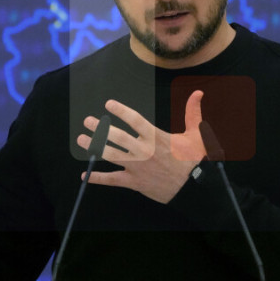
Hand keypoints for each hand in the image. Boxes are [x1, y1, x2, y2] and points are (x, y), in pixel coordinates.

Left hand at [76, 91, 206, 203]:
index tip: (108, 104)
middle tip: (88, 121)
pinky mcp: (134, 182)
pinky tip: (84, 176)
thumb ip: (192, 112)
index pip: (134, 120)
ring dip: (94, 147)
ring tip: (81, 139)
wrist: (194, 187)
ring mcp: (137, 167)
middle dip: (100, 128)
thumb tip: (198, 93)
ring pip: (111, 155)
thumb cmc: (194, 160)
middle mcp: (143, 151)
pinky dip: (97, 178)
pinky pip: (112, 180)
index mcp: (156, 137)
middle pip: (117, 137)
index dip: (120, 111)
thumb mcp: (196, 134)